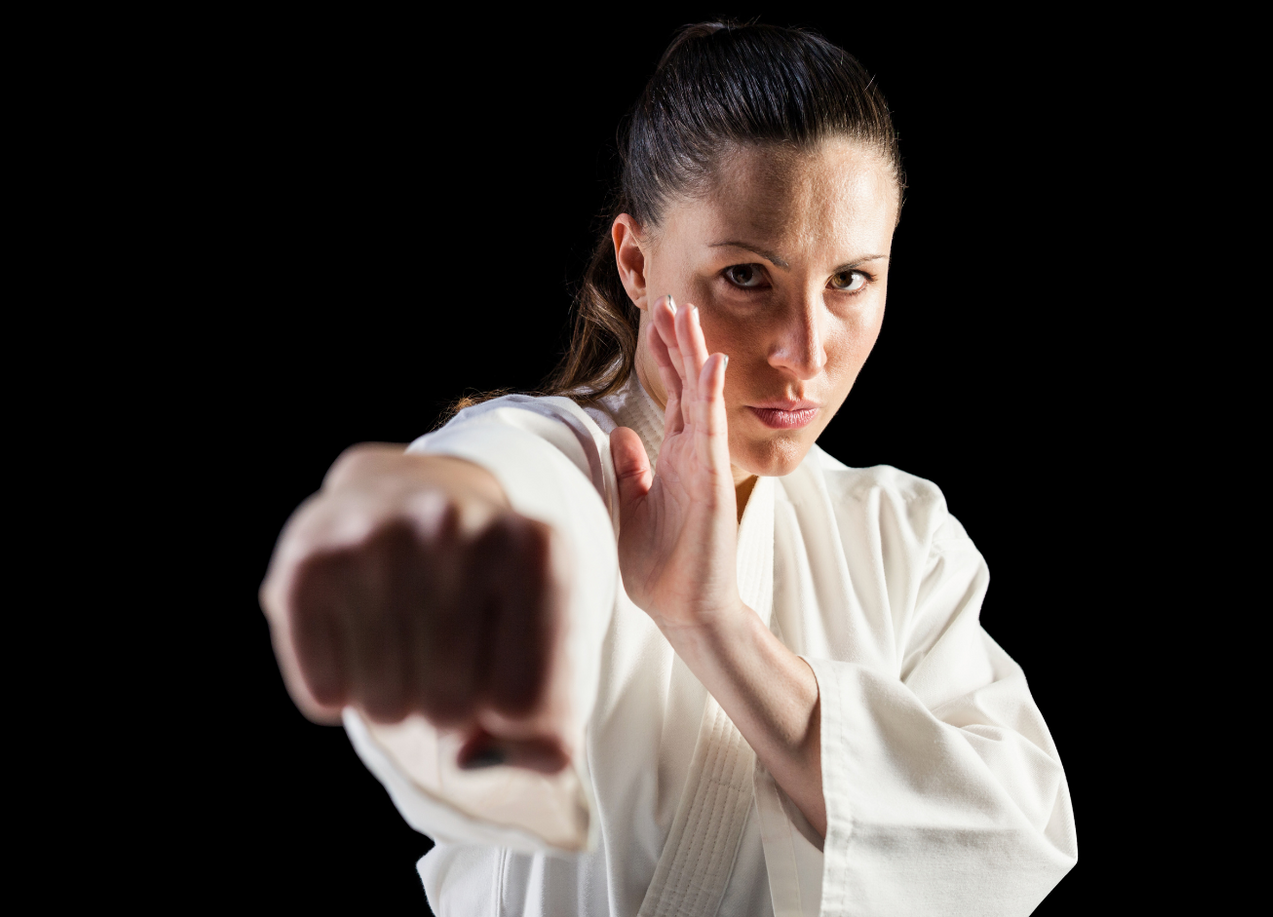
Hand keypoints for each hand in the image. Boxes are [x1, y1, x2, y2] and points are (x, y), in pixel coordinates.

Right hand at [260, 445, 570, 772]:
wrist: (403, 497)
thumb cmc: (486, 598)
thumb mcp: (544, 648)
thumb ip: (544, 736)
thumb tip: (468, 762)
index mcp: (536, 549)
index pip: (525, 709)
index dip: (510, 717)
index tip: (503, 670)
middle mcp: (457, 526)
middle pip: (452, 710)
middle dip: (449, 707)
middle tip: (444, 652)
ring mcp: (378, 538)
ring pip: (386, 708)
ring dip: (394, 701)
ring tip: (403, 641)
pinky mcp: (308, 563)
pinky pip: (325, 694)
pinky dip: (339, 689)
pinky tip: (354, 633)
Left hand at [610, 296, 743, 632]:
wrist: (684, 608)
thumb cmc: (662, 566)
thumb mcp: (633, 505)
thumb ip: (631, 469)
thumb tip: (618, 433)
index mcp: (674, 457)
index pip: (670, 394)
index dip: (663, 357)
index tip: (656, 321)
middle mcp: (691, 452)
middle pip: (686, 384)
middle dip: (677, 341)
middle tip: (671, 298)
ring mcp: (703, 461)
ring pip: (699, 395)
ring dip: (693, 353)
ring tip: (686, 313)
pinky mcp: (711, 476)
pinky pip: (710, 426)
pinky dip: (711, 392)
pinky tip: (710, 361)